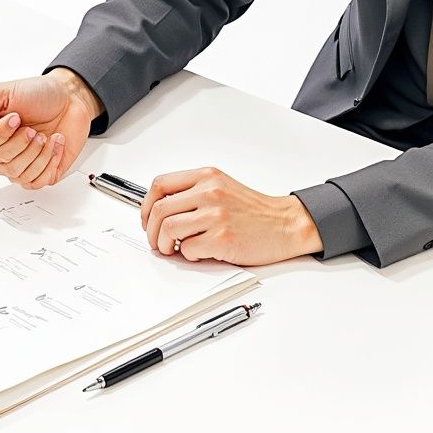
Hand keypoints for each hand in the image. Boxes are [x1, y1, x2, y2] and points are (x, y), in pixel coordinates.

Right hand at [0, 68, 104, 188]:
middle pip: (1, 163)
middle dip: (22, 143)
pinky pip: (39, 181)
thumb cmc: (38, 94)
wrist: (70, 98)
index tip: (15, 117)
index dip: (0, 135)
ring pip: (19, 174)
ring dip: (38, 151)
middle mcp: (2, 153)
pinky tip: (54, 144)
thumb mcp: (2, 94)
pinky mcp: (42, 173)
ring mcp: (22, 165)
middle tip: (33, 127)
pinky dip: (50, 160)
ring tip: (45, 135)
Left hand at [139, 167, 323, 265]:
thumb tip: (159, 212)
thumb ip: (192, 194)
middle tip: (157, 241)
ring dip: (165, 244)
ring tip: (174, 249)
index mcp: (207, 177)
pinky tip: (199, 252)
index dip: (146, 206)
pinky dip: (188, 255)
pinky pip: (188, 249)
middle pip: (159, 210)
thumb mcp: (221, 188)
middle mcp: (210, 192)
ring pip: (168, 229)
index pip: (160, 185)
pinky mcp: (222, 237)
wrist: (286, 224)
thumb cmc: (254, 211)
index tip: (147, 219)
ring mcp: (216, 215)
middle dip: (152, 230)